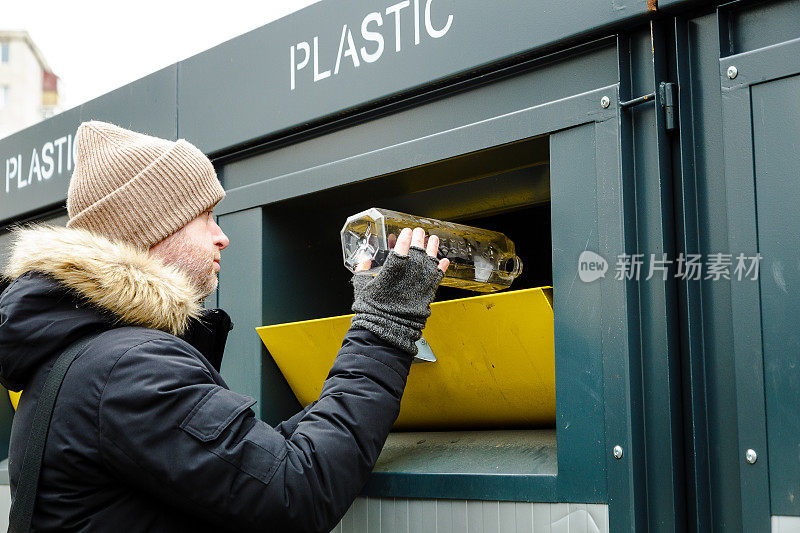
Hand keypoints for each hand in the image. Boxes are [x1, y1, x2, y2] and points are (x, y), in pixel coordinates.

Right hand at [350, 227, 448, 354]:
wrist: (384, 333)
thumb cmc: (371, 313)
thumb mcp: (361, 290)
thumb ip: (363, 272)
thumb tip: (363, 261)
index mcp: (389, 279)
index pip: (399, 255)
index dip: (403, 241)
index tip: (406, 232)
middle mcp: (406, 283)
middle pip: (416, 256)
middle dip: (418, 241)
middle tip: (419, 231)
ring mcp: (418, 290)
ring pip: (429, 266)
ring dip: (432, 251)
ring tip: (434, 240)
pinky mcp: (426, 298)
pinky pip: (436, 281)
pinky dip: (440, 270)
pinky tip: (443, 261)